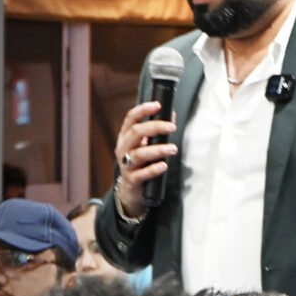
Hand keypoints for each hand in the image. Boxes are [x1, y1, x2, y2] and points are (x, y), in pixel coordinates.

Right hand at [114, 101, 177, 216]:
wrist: (131, 189)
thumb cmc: (141, 163)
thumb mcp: (145, 145)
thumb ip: (157, 131)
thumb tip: (172, 115)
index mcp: (125, 137)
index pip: (131, 118)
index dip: (143, 110)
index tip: (157, 105)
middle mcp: (123, 149)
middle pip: (135, 132)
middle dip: (154, 127)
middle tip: (172, 127)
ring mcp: (126, 164)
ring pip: (139, 154)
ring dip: (158, 149)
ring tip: (173, 149)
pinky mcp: (132, 180)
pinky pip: (142, 174)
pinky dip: (154, 169)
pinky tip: (164, 165)